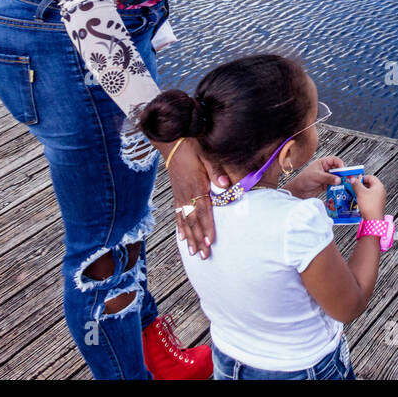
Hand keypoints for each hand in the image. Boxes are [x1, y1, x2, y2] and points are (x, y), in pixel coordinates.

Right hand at [162, 139, 228, 258]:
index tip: (211, 240)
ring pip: (185, 220)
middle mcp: (186, 193)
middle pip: (193, 220)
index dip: (207, 226)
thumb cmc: (192, 147)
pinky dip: (180, 227)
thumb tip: (226, 183)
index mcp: (196, 185)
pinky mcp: (176, 193)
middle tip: (204, 255)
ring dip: (189, 237)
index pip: (203, 210)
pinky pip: (177, 214)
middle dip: (199, 239)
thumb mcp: (206, 154)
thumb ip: (216, 170)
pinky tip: (181, 237)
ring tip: (193, 252)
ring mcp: (179, 195)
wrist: (172, 141)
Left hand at [283, 155, 345, 198]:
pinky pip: (334, 184)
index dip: (340, 163)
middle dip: (342, 173)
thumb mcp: (317, 177)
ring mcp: (326, 177)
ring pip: (337, 177)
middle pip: (337, 169)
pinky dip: (338, 186)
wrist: (298, 191)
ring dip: (340, 180)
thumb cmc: (304, 180)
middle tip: (347, 177)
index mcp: (322, 163)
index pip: (334, 160)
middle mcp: (325, 169)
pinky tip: (340, 188)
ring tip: (344, 184)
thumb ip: (328, 178)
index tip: (343, 169)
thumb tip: (339, 180)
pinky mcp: (326, 185)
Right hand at [353, 174, 386, 221]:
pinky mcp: (377, 204)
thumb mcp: (361, 192)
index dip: (362, 177)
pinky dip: (364, 198)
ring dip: (362, 192)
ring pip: (369, 192)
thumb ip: (356, 184)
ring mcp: (379, 198)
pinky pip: (370, 198)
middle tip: (354, 187)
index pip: (371, 177)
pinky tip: (358, 200)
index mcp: (379, 186)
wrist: (373, 219)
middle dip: (361, 185)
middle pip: (370, 184)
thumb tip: (353, 179)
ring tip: (355, 193)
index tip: (356, 180)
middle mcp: (381, 191)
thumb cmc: (369, 205)